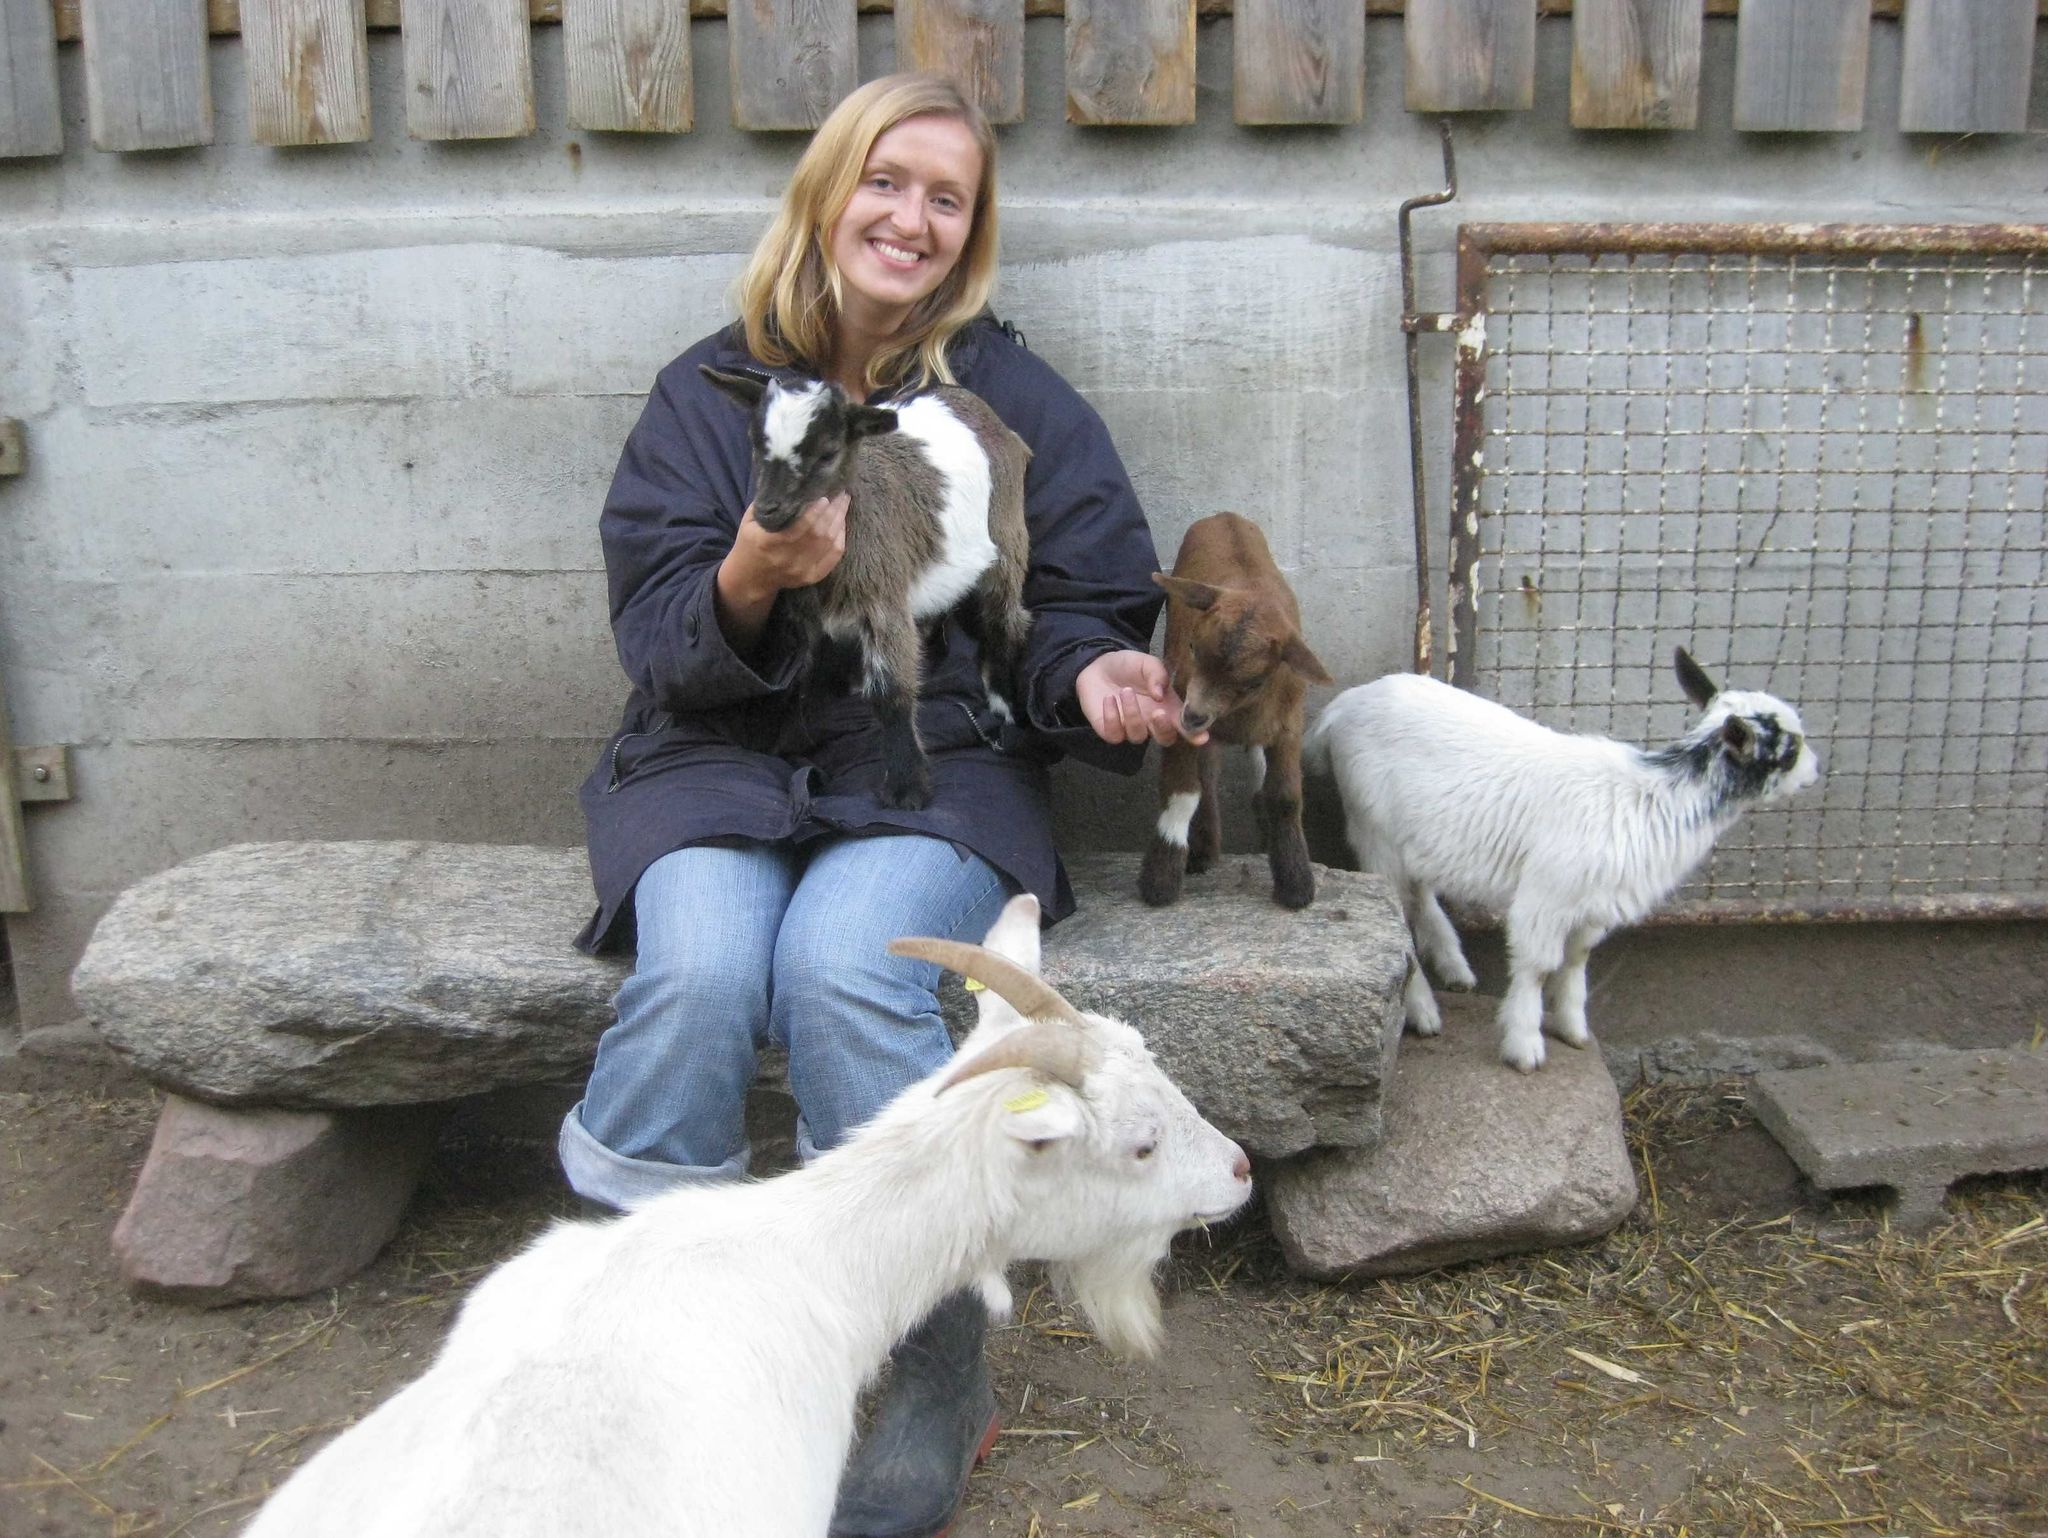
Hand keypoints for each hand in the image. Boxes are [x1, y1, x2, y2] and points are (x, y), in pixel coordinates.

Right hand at [715, 494, 848, 647]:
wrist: (751, 578)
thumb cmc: (750, 543)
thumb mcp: (749, 521)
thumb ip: (767, 504)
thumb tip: (789, 483)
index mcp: (767, 543)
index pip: (797, 528)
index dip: (814, 512)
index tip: (825, 497)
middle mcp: (786, 559)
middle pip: (817, 534)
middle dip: (833, 511)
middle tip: (841, 494)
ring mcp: (800, 570)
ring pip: (828, 544)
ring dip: (839, 521)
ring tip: (843, 503)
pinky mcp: (811, 577)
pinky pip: (833, 557)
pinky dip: (840, 538)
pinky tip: (841, 523)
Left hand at [1075, 651, 1207, 747]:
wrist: (1099, 665)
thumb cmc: (1129, 666)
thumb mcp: (1147, 663)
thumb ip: (1157, 674)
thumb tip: (1160, 694)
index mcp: (1167, 707)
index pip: (1184, 724)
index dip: (1194, 733)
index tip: (1202, 737)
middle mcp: (1151, 722)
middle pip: (1165, 739)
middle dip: (1164, 729)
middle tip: (1158, 712)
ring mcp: (1131, 728)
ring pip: (1138, 736)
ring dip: (1132, 714)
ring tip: (1125, 691)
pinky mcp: (1110, 730)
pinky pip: (1114, 734)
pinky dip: (1112, 717)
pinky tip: (1109, 699)